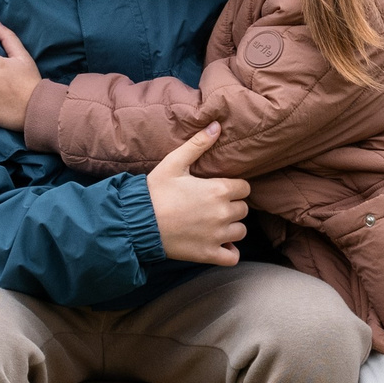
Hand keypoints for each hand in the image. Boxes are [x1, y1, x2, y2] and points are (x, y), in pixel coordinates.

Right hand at [147, 123, 250, 265]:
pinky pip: (232, 257)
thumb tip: (217, 125)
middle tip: (214, 205)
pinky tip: (220, 244)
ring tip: (215, 223)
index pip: (245, 188)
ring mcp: (217, 236)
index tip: (220, 188)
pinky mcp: (208, 254)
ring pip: (240, 232)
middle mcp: (222, 213)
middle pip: (243, 209)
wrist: (138, 222)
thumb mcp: (174, 162)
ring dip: (232, 227)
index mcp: (218, 189)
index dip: (234, 187)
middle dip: (232, 206)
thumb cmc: (155, 191)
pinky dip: (230, 252)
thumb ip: (198, 144)